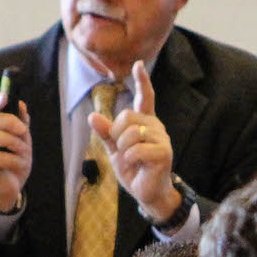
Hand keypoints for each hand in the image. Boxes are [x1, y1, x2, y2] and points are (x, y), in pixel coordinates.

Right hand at [0, 91, 29, 211]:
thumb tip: (21, 106)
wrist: (7, 191)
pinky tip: (20, 163)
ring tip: (24, 152)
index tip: (5, 97)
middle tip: (24, 131)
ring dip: (13, 142)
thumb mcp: (20, 141)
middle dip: (9, 121)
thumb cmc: (11, 163)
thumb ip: (20, 124)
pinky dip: (13, 158)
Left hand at [89, 60, 177, 219]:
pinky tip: (136, 165)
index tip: (138, 65)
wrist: (147, 192)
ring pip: (131, 133)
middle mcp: (156, 126)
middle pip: (126, 116)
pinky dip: (129, 159)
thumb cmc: (133, 168)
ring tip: (130, 160)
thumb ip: (106, 133)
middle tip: (121, 150)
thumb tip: (92, 116)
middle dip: (116, 134)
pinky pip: (137, 150)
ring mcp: (162, 139)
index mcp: (145, 122)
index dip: (142, 81)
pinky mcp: (163, 153)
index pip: (145, 97)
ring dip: (123, 149)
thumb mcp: (114, 149)